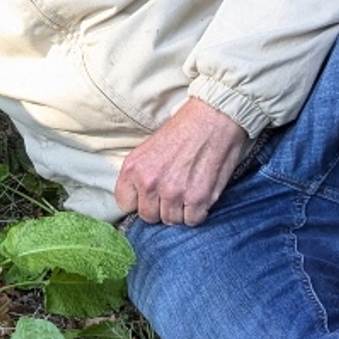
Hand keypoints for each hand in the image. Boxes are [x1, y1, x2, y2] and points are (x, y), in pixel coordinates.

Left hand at [114, 98, 249, 225]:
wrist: (213, 118)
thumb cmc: (183, 130)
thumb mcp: (147, 148)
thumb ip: (139, 175)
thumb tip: (139, 199)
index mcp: (132, 168)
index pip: (125, 204)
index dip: (139, 201)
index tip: (149, 196)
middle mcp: (149, 182)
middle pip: (148, 216)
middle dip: (160, 208)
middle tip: (172, 192)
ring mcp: (173, 192)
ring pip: (171, 220)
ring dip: (180, 210)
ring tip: (187, 191)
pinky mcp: (198, 198)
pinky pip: (192, 220)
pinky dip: (197, 212)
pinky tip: (199, 196)